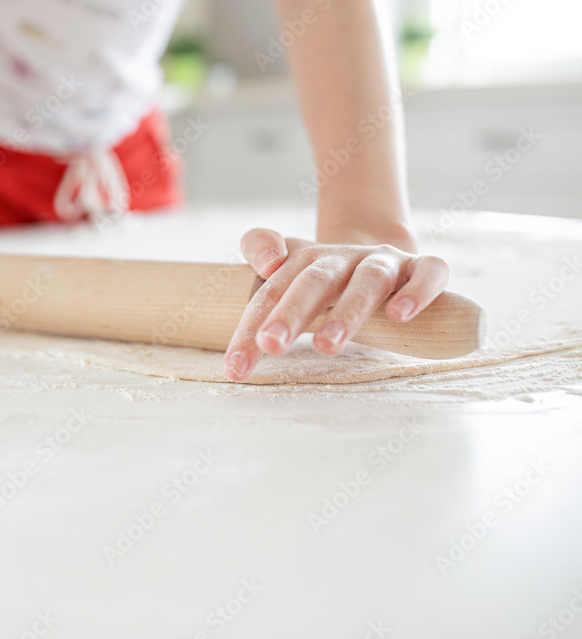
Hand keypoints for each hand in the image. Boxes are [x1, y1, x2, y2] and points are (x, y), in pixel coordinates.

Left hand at [223, 228, 448, 380]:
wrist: (384, 258)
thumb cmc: (326, 278)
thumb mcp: (288, 267)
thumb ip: (258, 245)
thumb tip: (266, 260)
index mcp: (304, 262)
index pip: (271, 292)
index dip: (250, 328)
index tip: (234, 369)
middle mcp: (343, 259)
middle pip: (314, 280)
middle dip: (291, 313)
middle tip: (272, 345)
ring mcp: (384, 263)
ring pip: (367, 282)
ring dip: (347, 312)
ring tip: (327, 346)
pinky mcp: (422, 268)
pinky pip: (428, 273)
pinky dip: (418, 291)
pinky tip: (400, 315)